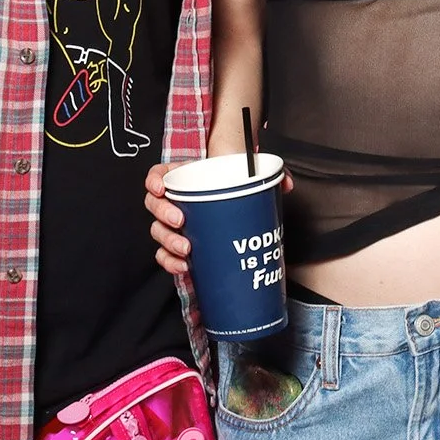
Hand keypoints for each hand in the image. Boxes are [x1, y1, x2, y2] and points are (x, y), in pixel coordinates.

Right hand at [144, 157, 291, 275]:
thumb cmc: (231, 188)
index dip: (154, 180)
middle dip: (164, 214)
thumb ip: (265, 175)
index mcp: (183, 177)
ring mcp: (174, 224)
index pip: (158, 174)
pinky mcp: (179, 245)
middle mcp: (174, 200)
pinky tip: (184, 266)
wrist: (231, 207)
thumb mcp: (247, 176)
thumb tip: (284, 184)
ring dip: (168, 241)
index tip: (161, 188)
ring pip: (158, 231)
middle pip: (154, 205)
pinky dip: (171, 262)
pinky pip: (166, 255)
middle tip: (181, 221)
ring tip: (186, 248)